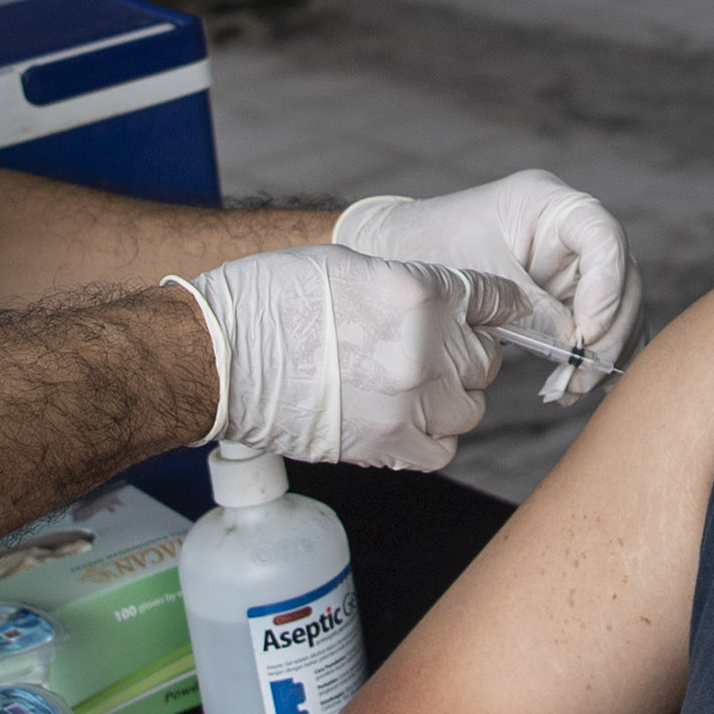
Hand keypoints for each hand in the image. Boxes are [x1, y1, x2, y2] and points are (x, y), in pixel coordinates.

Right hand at [173, 248, 529, 469]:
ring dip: (449, 398)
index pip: (494, 300)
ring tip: (408, 388)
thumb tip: (447, 306)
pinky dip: (429, 437)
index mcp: (418, 291)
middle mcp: (425, 347)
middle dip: (464, 353)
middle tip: (430, 352)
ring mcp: (409, 400)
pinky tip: (401, 419)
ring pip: (469, 408)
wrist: (218, 355)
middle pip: (485, 359)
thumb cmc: (269, 300)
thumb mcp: (350, 264)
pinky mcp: (388, 444)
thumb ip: (411, 285)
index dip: (495, 307)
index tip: (494, 314)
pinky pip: (441, 449)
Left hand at [336, 171, 641, 402]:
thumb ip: (526, 306)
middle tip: (581, 373)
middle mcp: (573, 231)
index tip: (585, 332)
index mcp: (549, 203)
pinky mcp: (575, 297)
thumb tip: (572, 343)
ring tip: (572, 388)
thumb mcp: (476, 277)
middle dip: (609, 330)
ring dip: (607, 351)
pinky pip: (607, 327)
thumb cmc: (431, 248)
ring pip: (624, 306)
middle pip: (624, 276)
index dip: (606, 286)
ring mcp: (578, 264)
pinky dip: (598, 358)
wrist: (404, 257)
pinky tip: (576, 388)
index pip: (603, 235)